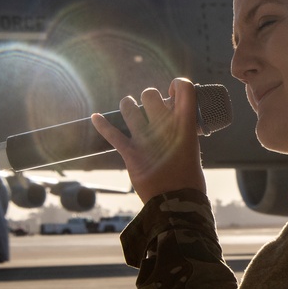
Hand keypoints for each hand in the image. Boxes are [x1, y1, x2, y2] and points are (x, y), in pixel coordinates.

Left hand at [91, 78, 205, 202]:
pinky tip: (95, 117)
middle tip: (149, 110)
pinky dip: (102, 124)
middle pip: (150, 94)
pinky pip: (112, 134)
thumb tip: (172, 126)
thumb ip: (182, 135)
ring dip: (127, 107)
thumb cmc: (188, 180)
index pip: (185, 88)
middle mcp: (165, 127)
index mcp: (186, 125)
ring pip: (129, 107)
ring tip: (128, 109)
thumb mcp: (192, 150)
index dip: (178, 84)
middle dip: (148, 99)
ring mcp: (146, 139)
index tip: (173, 93)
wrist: (177, 204)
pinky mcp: (131, 153)